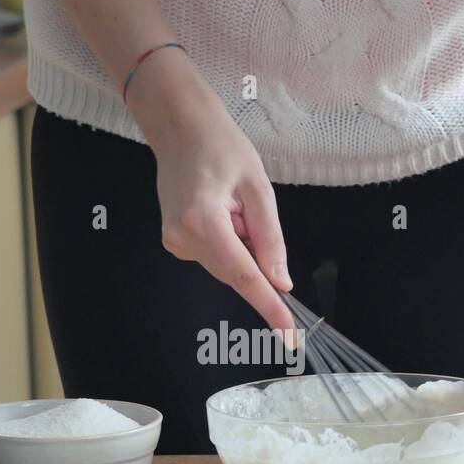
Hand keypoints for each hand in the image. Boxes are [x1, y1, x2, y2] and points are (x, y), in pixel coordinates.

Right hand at [128, 50, 295, 332]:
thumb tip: (281, 283)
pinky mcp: (175, 242)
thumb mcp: (258, 189)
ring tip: (233, 203)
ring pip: (226, 267)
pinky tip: (222, 210)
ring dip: (242, 247)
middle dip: (257, 260)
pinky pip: (215, 257)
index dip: (270, 307)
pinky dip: (229, 243)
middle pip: (235, 274)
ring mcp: (175, 243)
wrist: (180, 129)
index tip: (289, 335)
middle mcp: (183, 239)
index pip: (244, 277)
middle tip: (252, 212)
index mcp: (204, 222)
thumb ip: (270, 239)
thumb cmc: (222, 148)